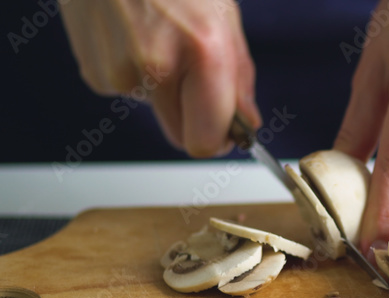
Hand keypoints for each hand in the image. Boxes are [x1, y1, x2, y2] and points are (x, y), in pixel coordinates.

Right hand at [60, 0, 260, 156]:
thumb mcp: (223, 16)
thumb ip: (238, 77)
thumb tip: (245, 123)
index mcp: (202, 51)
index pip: (206, 140)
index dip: (218, 139)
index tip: (226, 132)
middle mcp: (158, 66)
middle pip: (181, 136)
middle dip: (195, 117)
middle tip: (197, 81)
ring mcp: (119, 71)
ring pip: (156, 108)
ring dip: (164, 86)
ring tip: (159, 37)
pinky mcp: (93, 71)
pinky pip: (128, 90)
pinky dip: (135, 71)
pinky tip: (133, 35)